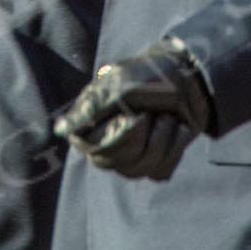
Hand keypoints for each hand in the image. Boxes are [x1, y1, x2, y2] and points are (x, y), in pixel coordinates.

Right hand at [52, 37, 213, 179]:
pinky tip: (176, 129)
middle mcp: (107, 139)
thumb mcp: (118, 88)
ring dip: (160, 140)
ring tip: (166, 117)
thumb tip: (60, 130)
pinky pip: (160, 172)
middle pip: (114, 163)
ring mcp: (132, 153)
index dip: (115, 135)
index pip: (91, 147)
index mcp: (92, 119)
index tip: (130, 114)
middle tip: (149, 113)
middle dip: (139, 137)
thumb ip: (88, 110)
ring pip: (138, 170)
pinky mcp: (156, 161)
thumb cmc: (150, 77)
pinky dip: (174, 148)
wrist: (190, 78)